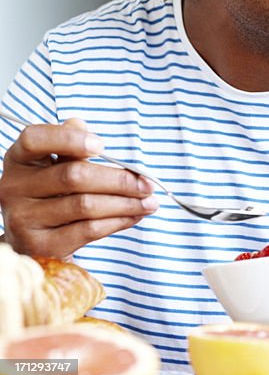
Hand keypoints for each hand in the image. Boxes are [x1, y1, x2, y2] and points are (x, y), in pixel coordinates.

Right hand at [0, 119, 157, 258]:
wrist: (38, 241)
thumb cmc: (55, 193)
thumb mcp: (58, 165)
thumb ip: (71, 147)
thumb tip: (85, 129)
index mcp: (19, 159)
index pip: (35, 139)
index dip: (69, 139)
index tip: (101, 145)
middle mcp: (14, 187)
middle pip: (73, 176)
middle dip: (118, 179)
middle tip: (147, 183)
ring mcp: (23, 218)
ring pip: (85, 205)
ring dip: (125, 203)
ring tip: (149, 201)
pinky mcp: (40, 245)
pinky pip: (88, 229)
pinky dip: (118, 221)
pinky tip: (135, 215)